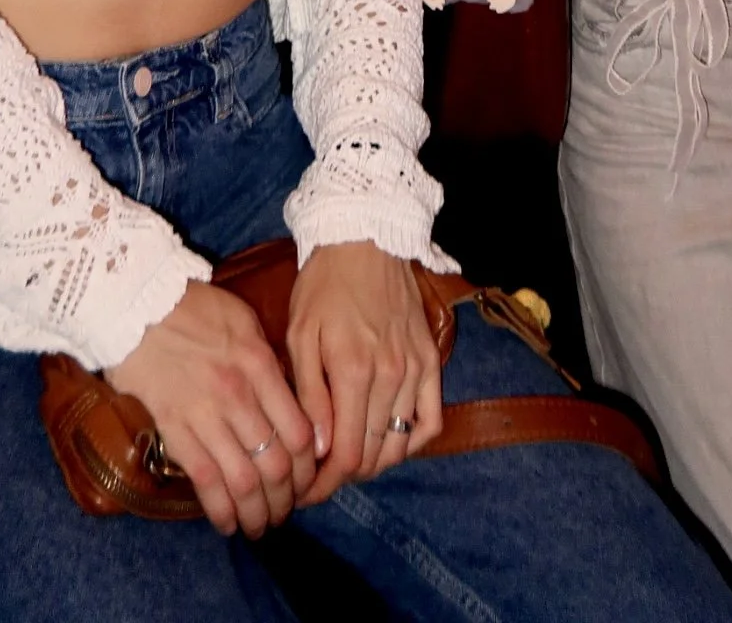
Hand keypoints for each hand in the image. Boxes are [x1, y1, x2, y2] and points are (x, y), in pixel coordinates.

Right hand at [105, 280, 316, 537]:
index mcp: (260, 365)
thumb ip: (268, 362)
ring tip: (260, 526)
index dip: (310, 467)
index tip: (308, 480)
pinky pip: (205, 481)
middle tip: (286, 511)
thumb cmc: (193, 308)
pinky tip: (228, 524)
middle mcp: (238, 394)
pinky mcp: (174, 428)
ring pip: (244, 480)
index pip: (300, 431)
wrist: (136, 304)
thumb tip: (290, 401)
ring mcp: (205, 414)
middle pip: (277, 464)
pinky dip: (221, 511)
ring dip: (258, 513)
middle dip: (287, 499)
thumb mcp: (244, 322)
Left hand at [287, 242, 444, 505]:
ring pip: (401, 444)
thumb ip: (310, 395)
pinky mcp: (430, 359)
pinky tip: (390, 439)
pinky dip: (413, 441)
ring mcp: (416, 369)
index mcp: (353, 371)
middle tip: (321, 478)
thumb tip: (319, 449)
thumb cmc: (323, 286)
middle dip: (344, 477)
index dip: (325, 484)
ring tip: (350, 459)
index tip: (306, 491)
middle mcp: (391, 376)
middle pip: (374, 456)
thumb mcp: (300, 335)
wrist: (365, 239)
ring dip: (375, 462)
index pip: (347, 455)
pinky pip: (431, 419)